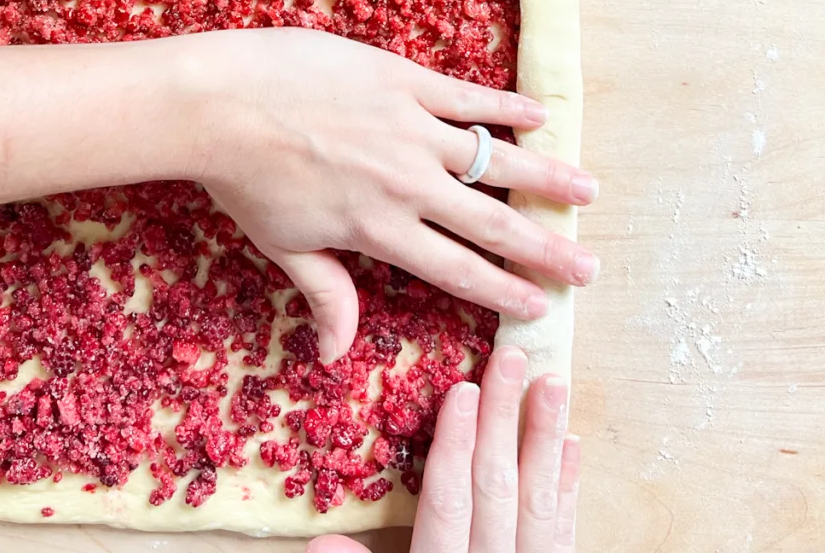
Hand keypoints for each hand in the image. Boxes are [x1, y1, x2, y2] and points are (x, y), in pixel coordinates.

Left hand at [184, 28, 598, 361]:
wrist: (221, 103)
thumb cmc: (243, 178)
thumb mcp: (282, 245)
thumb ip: (325, 293)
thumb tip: (338, 354)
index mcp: (380, 229)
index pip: (456, 269)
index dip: (503, 290)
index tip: (541, 306)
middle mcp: (408, 185)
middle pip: (491, 223)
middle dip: (544, 248)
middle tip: (588, 265)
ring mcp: (410, 128)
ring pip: (495, 158)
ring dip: (546, 175)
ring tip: (588, 190)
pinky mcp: (402, 81)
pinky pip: (466, 97)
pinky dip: (506, 107)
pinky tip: (540, 114)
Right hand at [307, 346, 579, 552]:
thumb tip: (320, 542)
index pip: (450, 506)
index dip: (455, 447)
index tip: (462, 390)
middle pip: (499, 491)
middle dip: (505, 421)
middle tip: (512, 358)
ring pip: (540, 504)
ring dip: (546, 441)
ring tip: (552, 384)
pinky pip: (563, 535)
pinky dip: (568, 488)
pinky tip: (572, 446)